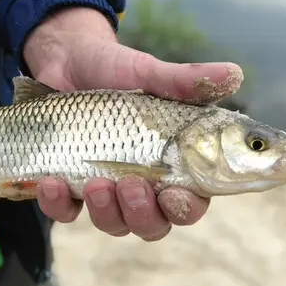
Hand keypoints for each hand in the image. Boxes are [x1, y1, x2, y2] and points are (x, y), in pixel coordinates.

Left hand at [23, 7, 243, 240]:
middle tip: (131, 185)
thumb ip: (186, 82)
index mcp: (172, 162)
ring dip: (106, 212)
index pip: (191, 200)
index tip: (174, 194)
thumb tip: (234, 74)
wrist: (68, 60)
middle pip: (153, 224)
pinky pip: (67, 211)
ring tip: (94, 181)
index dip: (186, 208)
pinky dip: (59, 203)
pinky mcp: (70, 186)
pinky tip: (52, 181)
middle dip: (143, 214)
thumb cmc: (116, 69)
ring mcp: (105, 188)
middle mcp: (143, 182)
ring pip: (114, 225)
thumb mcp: (149, 74)